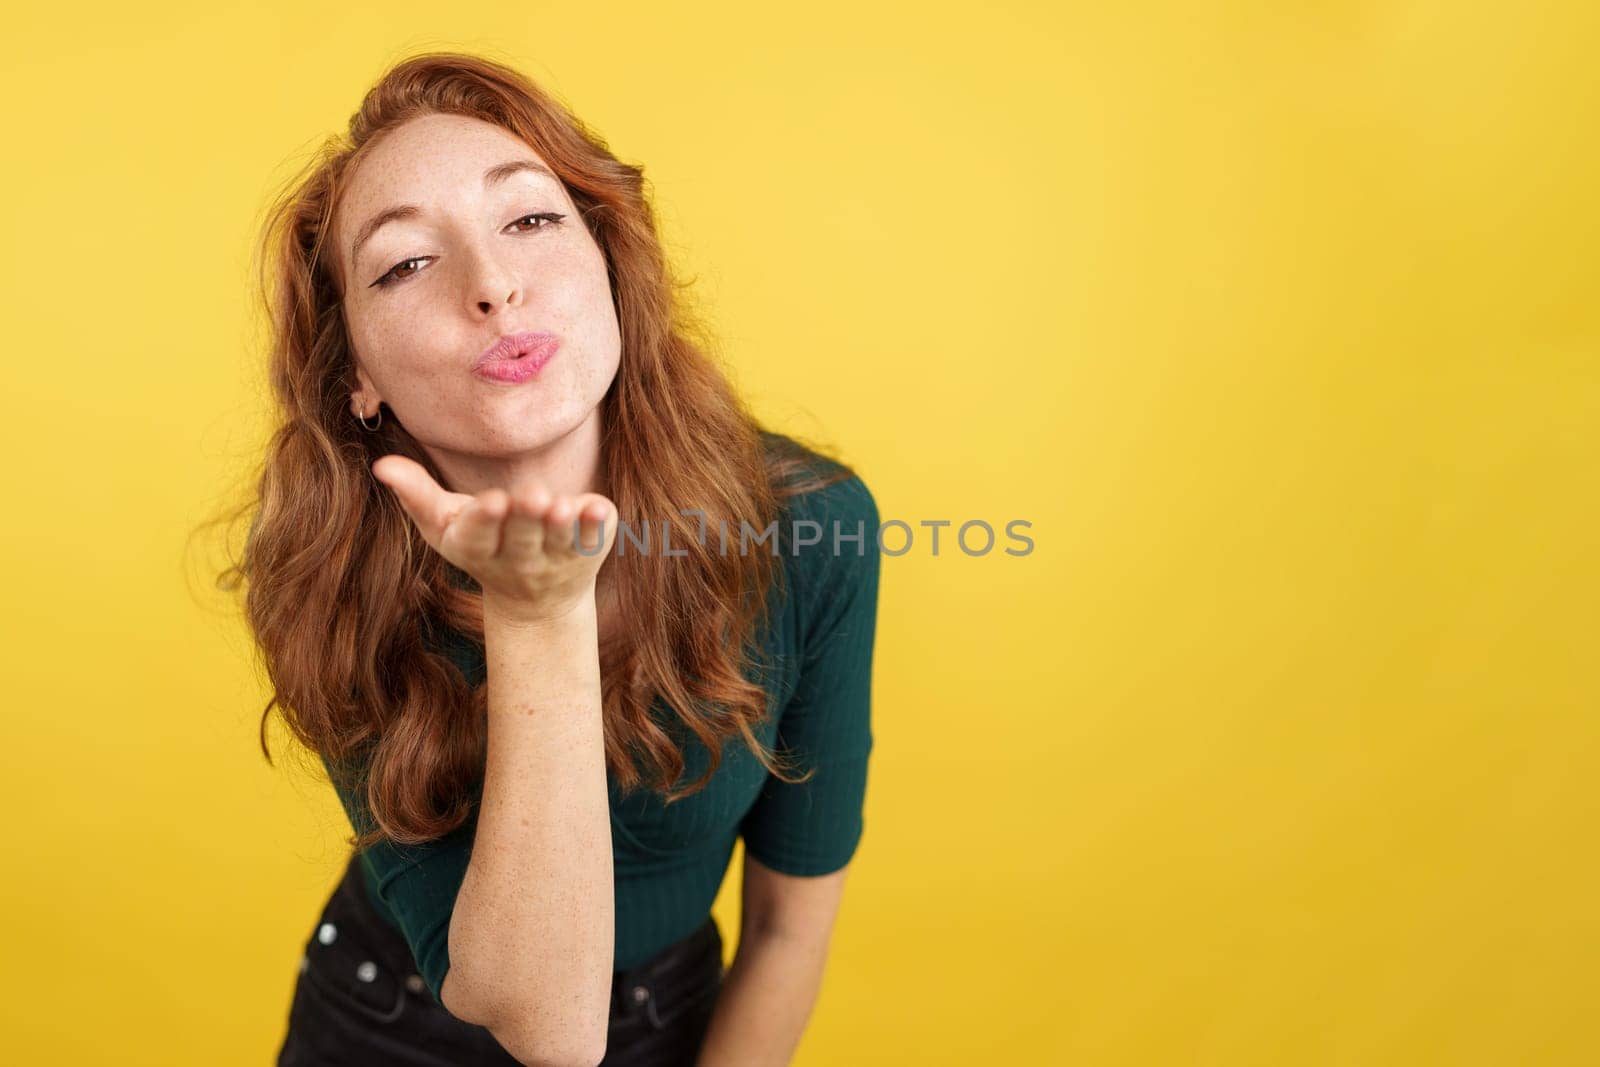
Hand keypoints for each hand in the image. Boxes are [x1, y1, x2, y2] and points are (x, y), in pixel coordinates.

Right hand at [370, 455, 617, 626]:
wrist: (537, 602)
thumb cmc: (483, 546)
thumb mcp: (443, 526)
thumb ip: (416, 495)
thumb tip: (381, 464)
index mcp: (478, 549)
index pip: (478, 536)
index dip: (485, 520)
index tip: (492, 502)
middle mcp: (520, 558)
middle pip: (522, 537)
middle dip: (525, 518)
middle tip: (532, 496)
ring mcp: (558, 557)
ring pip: (561, 540)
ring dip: (562, 524)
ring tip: (562, 506)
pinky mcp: (591, 549)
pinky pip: (596, 538)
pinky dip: (599, 526)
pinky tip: (601, 508)